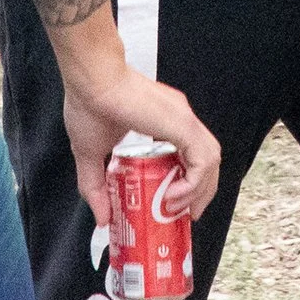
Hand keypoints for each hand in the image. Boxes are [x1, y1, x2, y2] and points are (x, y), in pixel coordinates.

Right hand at [60, 52, 221, 228]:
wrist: (90, 80)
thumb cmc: (89, 106)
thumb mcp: (90, 154)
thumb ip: (95, 187)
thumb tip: (101, 219)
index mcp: (165, 120)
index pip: (191, 154)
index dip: (188, 182)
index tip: (172, 205)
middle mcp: (180, 117)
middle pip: (208, 159)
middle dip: (200, 192)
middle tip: (182, 215)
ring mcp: (183, 118)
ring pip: (211, 160)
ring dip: (200, 191)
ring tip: (175, 208)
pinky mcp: (181, 123)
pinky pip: (202, 159)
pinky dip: (194, 183)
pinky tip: (173, 196)